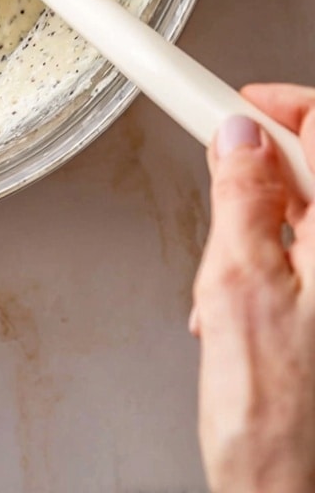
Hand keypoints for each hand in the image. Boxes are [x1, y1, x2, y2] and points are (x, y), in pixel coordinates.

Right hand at [192, 83, 314, 492]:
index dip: (279, 106)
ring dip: (256, 229)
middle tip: (220, 190)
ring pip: (305, 218)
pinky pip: (303, 261)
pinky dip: (265, 266)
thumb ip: (242, 200)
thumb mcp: (239, 286)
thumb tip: (239, 138)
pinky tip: (237, 306)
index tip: (235, 102)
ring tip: (224, 277)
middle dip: (258, 177)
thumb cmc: (275, 422)